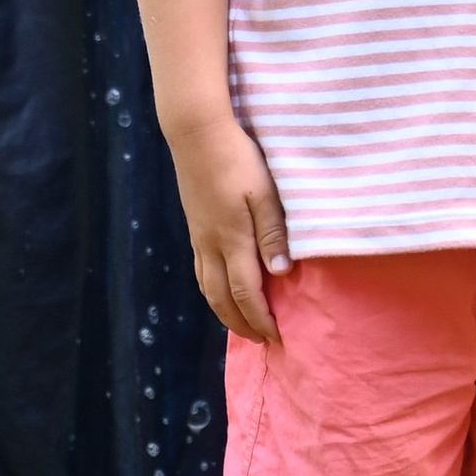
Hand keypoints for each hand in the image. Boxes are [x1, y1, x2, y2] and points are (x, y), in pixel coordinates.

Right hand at [166, 111, 291, 339]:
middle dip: (242, 324)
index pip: (246, 293)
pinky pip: (201, 272)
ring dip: (225, 312)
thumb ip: (273, 234)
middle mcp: (211, 246)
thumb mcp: (265, 193)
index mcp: (232, 240)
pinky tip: (221, 291)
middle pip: (222, 299)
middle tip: (262, 340)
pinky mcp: (195, 228)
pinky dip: (212, 292)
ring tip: (243, 324)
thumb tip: (281, 275)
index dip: (261, 319)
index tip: (277, 337)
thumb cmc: (238, 159)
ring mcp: (199, 238)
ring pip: (207, 288)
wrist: (197, 135)